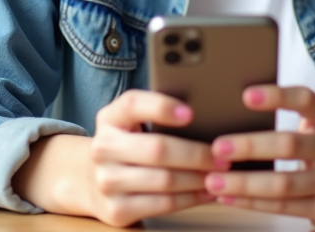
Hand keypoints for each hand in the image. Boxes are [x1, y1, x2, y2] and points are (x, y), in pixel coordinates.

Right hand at [84, 89, 224, 226]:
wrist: (92, 180)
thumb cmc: (127, 145)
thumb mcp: (131, 122)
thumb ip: (156, 112)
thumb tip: (205, 109)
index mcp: (109, 118)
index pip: (132, 104)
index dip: (162, 106)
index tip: (191, 113)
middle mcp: (102, 148)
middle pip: (158, 149)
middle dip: (197, 153)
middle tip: (222, 155)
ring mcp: (107, 182)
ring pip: (165, 180)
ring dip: (199, 178)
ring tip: (220, 174)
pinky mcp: (116, 210)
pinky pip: (164, 204)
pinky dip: (191, 198)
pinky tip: (206, 192)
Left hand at [203, 86, 314, 227]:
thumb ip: (292, 113)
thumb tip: (238, 105)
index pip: (306, 100)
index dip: (277, 96)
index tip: (245, 96)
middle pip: (289, 145)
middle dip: (249, 146)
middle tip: (217, 148)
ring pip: (283, 183)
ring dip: (243, 183)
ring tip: (214, 180)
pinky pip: (283, 207)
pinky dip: (251, 202)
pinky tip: (230, 196)